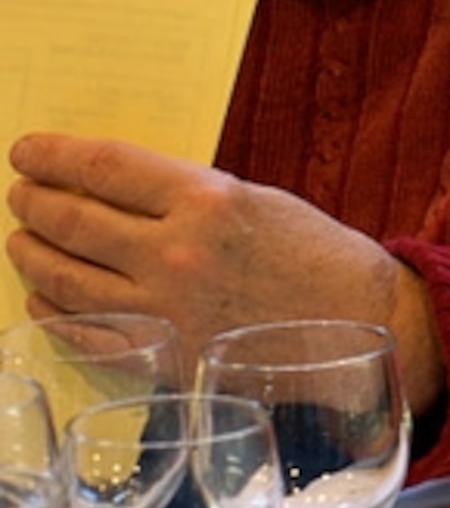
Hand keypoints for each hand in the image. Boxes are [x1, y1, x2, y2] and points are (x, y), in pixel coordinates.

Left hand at [8, 133, 446, 417]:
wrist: (357, 323)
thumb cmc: (316, 254)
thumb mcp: (257, 201)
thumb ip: (188, 197)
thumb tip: (120, 193)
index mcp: (206, 202)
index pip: (105, 169)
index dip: (55, 156)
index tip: (27, 150)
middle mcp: (175, 254)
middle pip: (74, 222)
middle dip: (35, 203)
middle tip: (20, 194)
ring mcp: (162, 309)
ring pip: (66, 278)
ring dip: (33, 254)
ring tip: (21, 239)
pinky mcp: (159, 356)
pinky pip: (83, 332)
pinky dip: (52, 311)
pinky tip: (41, 296)